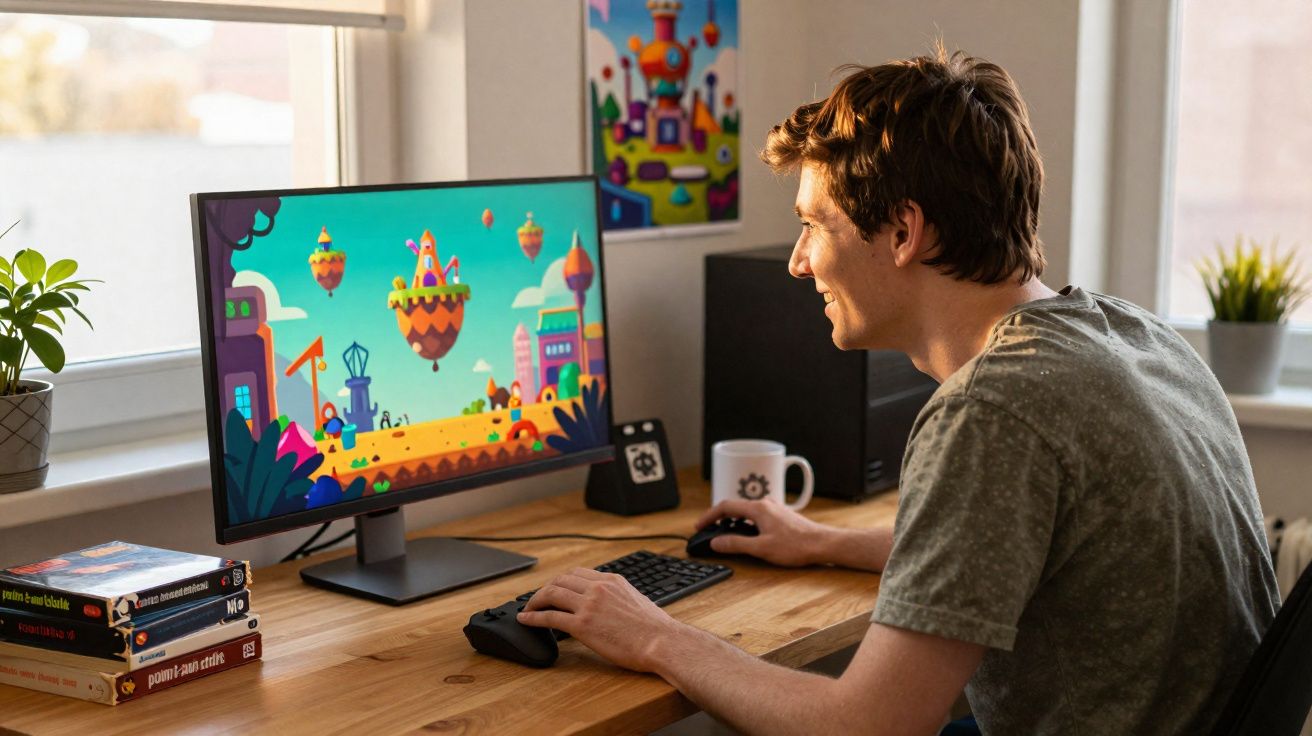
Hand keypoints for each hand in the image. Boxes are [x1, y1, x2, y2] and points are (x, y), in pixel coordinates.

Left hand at [517, 567, 689, 671]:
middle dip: (545, 589)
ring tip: (527, 608)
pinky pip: (550, 617)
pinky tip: (525, 620)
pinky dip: (533, 617)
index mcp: (612, 580)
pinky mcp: (582, 625)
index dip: (561, 581)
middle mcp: (598, 588)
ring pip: (551, 594)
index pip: (577, 573)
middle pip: (561, 580)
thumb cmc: (655, 629)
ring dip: (535, 600)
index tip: (554, 589)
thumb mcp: (636, 600)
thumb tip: (608, 604)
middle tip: (537, 599)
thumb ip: (617, 597)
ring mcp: (589, 605)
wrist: (662, 642)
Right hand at [695, 499, 833, 566]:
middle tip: (708, 531)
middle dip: (719, 519)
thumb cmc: (796, 546)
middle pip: (735, 507)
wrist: (823, 544)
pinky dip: (745, 523)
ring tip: (725, 535)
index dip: (709, 516)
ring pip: (746, 512)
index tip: (700, 526)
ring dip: (733, 521)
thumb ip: (736, 544)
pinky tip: (748, 535)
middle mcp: (765, 504)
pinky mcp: (781, 517)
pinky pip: (756, 516)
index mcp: (758, 509)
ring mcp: (774, 509)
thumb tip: (716, 542)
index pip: (725, 506)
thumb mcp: (761, 548)